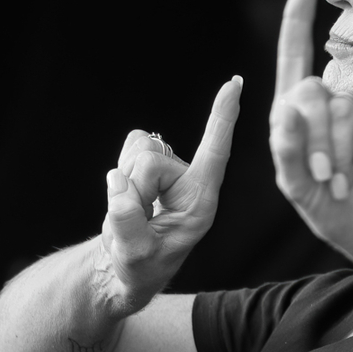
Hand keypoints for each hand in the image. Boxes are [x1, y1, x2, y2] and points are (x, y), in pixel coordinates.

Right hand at [97, 77, 243, 315]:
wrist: (124, 266)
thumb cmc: (140, 267)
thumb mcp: (135, 255)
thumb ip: (128, 222)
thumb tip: (118, 181)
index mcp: (199, 202)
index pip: (215, 153)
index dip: (222, 119)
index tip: (235, 84)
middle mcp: (187, 180)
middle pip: (151, 160)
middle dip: (132, 189)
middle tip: (135, 219)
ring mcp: (167, 169)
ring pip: (138, 150)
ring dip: (124, 181)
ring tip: (132, 208)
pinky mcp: (147, 162)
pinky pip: (129, 146)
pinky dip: (119, 170)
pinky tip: (126, 193)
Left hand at [269, 0, 352, 276]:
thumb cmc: (334, 209)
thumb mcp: (297, 186)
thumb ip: (286, 150)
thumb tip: (287, 109)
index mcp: (298, 115)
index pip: (294, 57)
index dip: (297, 19)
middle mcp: (329, 104)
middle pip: (311, 90)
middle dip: (313, 139)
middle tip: (324, 176)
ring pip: (341, 108)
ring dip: (339, 151)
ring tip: (345, 180)